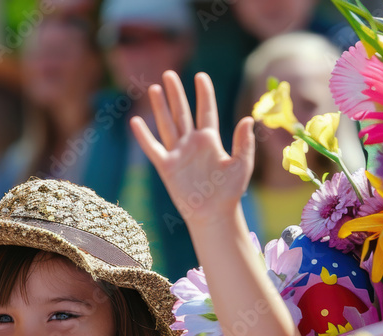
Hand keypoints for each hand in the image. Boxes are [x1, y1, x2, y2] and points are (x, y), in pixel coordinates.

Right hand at [130, 71, 254, 228]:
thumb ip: (244, 142)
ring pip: (167, 125)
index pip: (206, 111)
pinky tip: (135, 122)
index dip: (204, 94)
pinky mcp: (166, 167)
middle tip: (169, 74)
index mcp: (210, 140)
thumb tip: (247, 119)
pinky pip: (153, 148)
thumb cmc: (230, 192)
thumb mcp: (241, 165)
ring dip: (160, 107)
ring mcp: (178, 153)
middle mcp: (192, 143)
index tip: (201, 76)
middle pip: (182, 112)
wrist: (213, 215)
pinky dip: (144, 136)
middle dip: (176, 93)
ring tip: (154, 88)